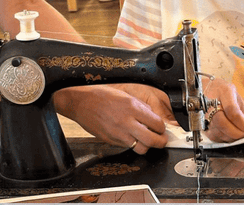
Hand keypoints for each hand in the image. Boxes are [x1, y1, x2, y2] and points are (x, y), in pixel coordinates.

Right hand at [53, 85, 167, 153]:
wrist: (81, 102)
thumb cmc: (100, 95)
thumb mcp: (124, 94)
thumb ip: (139, 106)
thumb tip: (151, 115)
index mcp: (132, 106)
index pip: (157, 123)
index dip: (162, 128)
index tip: (161, 128)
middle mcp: (126, 121)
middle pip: (152, 140)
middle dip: (160, 142)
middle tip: (161, 140)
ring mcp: (118, 133)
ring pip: (140, 148)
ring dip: (147, 146)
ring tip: (147, 140)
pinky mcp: (111, 141)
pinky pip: (127, 147)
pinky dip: (132, 144)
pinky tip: (131, 137)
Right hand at [202, 78, 243, 141]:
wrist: (204, 89)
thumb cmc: (221, 92)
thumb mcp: (235, 96)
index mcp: (223, 92)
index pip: (233, 111)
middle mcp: (211, 102)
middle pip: (223, 124)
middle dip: (238, 133)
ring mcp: (204, 113)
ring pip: (219, 133)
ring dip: (233, 137)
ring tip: (240, 133)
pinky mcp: (202, 123)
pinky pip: (215, 137)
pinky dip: (225, 138)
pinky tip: (230, 133)